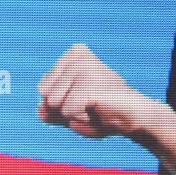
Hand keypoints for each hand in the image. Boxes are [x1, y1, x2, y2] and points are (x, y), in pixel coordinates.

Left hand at [37, 44, 166, 138]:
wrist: (133, 118)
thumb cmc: (102, 113)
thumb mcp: (69, 113)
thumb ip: (50, 111)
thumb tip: (41, 108)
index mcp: (72, 55)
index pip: (43, 89)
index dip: (59, 104)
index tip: (83, 100)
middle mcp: (78, 56)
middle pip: (46, 96)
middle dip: (63, 109)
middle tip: (89, 105)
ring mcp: (85, 67)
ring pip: (54, 103)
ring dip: (72, 114)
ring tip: (94, 107)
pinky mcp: (90, 83)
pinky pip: (67, 110)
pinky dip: (80, 119)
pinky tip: (98, 110)